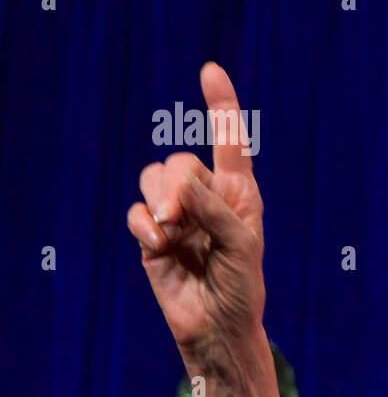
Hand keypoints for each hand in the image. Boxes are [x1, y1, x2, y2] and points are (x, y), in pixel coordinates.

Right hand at [127, 63, 265, 358]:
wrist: (218, 326)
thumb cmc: (242, 285)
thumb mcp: (241, 245)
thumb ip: (214, 210)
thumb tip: (178, 186)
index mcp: (239, 191)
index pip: (229, 140)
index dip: (220, 105)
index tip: (211, 71)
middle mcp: (207, 196)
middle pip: (178, 162)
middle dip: (175, 186)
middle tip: (178, 218)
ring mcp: (177, 214)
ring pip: (153, 180)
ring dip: (159, 203)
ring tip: (171, 234)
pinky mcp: (152, 235)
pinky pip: (137, 212)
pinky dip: (144, 226)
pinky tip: (159, 246)